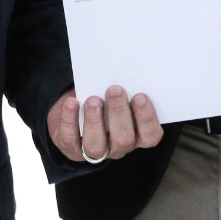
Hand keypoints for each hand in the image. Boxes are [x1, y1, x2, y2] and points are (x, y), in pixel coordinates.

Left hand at [47, 86, 161, 162]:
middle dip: (119, 113)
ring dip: (95, 121)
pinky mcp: (71, 148)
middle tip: (114, 89)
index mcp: (137, 134)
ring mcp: (94, 151)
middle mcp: (118, 147)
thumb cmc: (105, 96)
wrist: (76, 108)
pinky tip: (72, 102)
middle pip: (123, 139)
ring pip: (96, 145)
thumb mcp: (118, 93)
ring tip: (93, 99)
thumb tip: (125, 68)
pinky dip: (70, 120)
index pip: (150, 135)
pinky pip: (70, 139)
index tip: (141, 96)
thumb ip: (125, 87)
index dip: (147, 118)